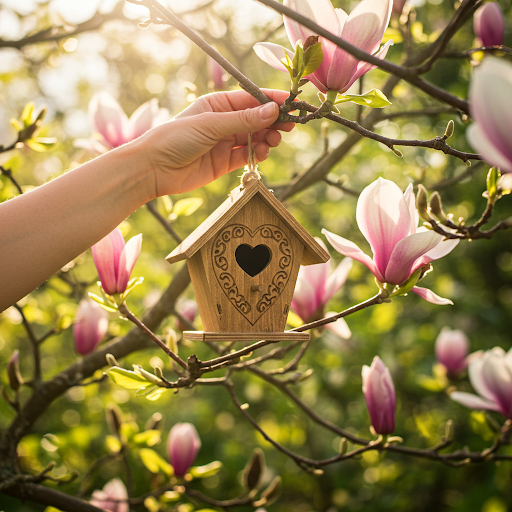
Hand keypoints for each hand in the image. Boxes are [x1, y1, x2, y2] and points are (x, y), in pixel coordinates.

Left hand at [139, 89, 294, 196]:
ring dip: (268, 139)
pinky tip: (263, 152)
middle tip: (288, 126)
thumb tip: (272, 110)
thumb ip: (243, 120)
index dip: (272, 101)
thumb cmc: (176, 138)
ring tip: (274, 141)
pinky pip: (248, 156)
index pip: (251, 99)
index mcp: (218, 104)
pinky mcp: (225, 162)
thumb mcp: (211, 124)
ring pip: (256, 138)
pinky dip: (259, 154)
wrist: (155, 169)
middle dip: (274, 122)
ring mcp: (226, 143)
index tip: (291, 104)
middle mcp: (224, 122)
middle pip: (257, 119)